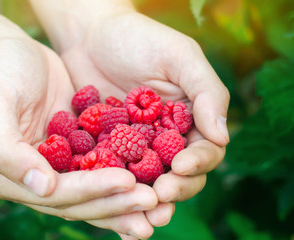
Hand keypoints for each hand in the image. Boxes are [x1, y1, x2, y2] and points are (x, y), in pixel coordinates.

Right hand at [0, 36, 157, 226]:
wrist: (10, 51)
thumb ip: (8, 149)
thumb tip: (43, 188)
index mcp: (8, 175)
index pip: (56, 193)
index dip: (92, 190)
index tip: (128, 181)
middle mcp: (32, 179)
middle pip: (79, 202)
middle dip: (116, 203)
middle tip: (154, 201)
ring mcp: (54, 168)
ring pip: (93, 193)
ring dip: (124, 201)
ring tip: (159, 204)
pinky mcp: (73, 152)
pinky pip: (100, 169)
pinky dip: (123, 179)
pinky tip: (150, 183)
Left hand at [54, 10, 228, 236]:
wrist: (90, 35)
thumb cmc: (139, 38)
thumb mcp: (179, 56)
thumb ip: (205, 92)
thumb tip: (223, 136)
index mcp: (190, 118)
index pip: (203, 150)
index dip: (197, 163)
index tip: (181, 168)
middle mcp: (166, 137)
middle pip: (179, 175)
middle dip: (173, 189)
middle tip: (160, 198)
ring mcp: (135, 147)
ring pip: (147, 182)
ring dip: (145, 202)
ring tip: (140, 218)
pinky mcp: (105, 150)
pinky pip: (112, 175)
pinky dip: (113, 193)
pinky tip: (109, 209)